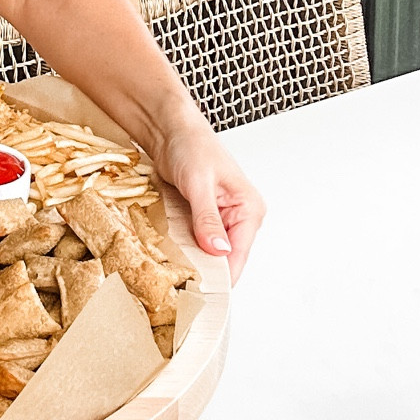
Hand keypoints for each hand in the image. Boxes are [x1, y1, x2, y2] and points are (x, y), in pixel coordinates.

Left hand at [154, 122, 264, 281]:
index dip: (219, 277)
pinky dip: (185, 248)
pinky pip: (197, 242)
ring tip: (173, 269)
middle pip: (225, 259)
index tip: (197, 292)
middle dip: (204, 269)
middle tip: (179, 282)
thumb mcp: (198, 182)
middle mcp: (240, 217)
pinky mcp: (204, 218)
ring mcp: (222, 219)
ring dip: (193, 259)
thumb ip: (208, 218)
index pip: (238, 257)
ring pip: (209, 253)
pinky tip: (172, 252)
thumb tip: (219, 250)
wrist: (169, 128)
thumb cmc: (190, 144)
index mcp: (249, 209)